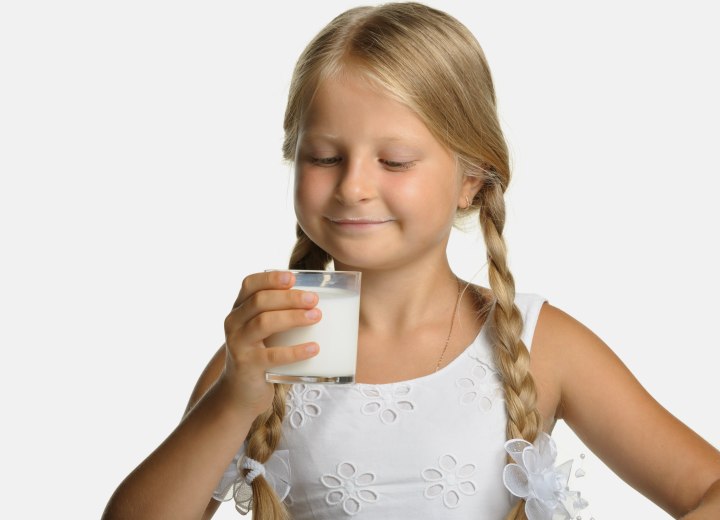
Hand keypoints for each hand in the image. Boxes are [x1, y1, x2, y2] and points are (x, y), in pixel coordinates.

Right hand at [219, 270, 320, 416]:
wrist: (240, 392)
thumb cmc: (260, 353)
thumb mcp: (262, 330)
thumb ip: (278, 313)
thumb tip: (318, 299)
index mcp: (239, 309)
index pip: (249, 284)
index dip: (270, 278)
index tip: (293, 277)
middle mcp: (234, 323)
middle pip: (259, 301)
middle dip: (289, 297)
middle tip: (314, 300)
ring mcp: (238, 345)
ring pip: (264, 323)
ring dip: (293, 317)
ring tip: (317, 316)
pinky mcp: (248, 366)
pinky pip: (273, 356)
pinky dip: (296, 351)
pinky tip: (314, 348)